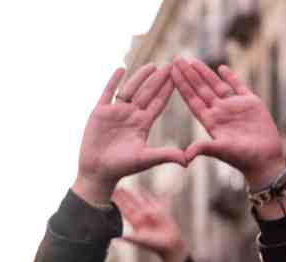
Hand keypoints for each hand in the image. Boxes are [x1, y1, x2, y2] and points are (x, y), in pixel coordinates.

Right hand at [72, 64, 184, 205]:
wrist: (97, 171)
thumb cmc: (121, 167)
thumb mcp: (146, 159)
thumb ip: (166, 155)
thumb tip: (188, 160)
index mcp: (143, 124)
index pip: (158, 102)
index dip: (168, 89)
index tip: (179, 76)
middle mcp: (131, 115)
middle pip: (147, 93)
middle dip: (158, 79)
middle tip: (171, 64)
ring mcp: (115, 113)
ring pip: (129, 89)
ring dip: (140, 77)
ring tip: (151, 65)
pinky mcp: (99, 113)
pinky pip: (107, 93)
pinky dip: (113, 81)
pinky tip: (120, 68)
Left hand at [114, 188, 186, 261]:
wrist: (170, 244)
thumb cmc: (155, 244)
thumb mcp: (141, 240)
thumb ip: (130, 237)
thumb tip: (117, 238)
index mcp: (135, 223)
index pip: (124, 211)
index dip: (117, 204)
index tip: (109, 196)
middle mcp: (141, 216)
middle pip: (130, 203)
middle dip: (122, 196)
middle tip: (112, 186)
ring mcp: (150, 212)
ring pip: (140, 200)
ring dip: (132, 193)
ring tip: (123, 185)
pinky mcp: (159, 210)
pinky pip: (153, 199)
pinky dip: (147, 194)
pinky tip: (141, 187)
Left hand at [171, 59, 284, 186]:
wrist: (265, 160)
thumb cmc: (243, 158)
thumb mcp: (221, 151)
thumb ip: (203, 149)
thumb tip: (184, 157)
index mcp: (210, 120)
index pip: (192, 99)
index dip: (182, 85)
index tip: (171, 72)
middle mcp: (219, 111)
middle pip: (200, 89)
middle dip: (189, 74)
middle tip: (176, 59)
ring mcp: (234, 106)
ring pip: (216, 85)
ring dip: (204, 73)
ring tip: (192, 61)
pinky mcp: (251, 103)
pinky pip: (238, 86)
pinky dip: (230, 77)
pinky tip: (220, 67)